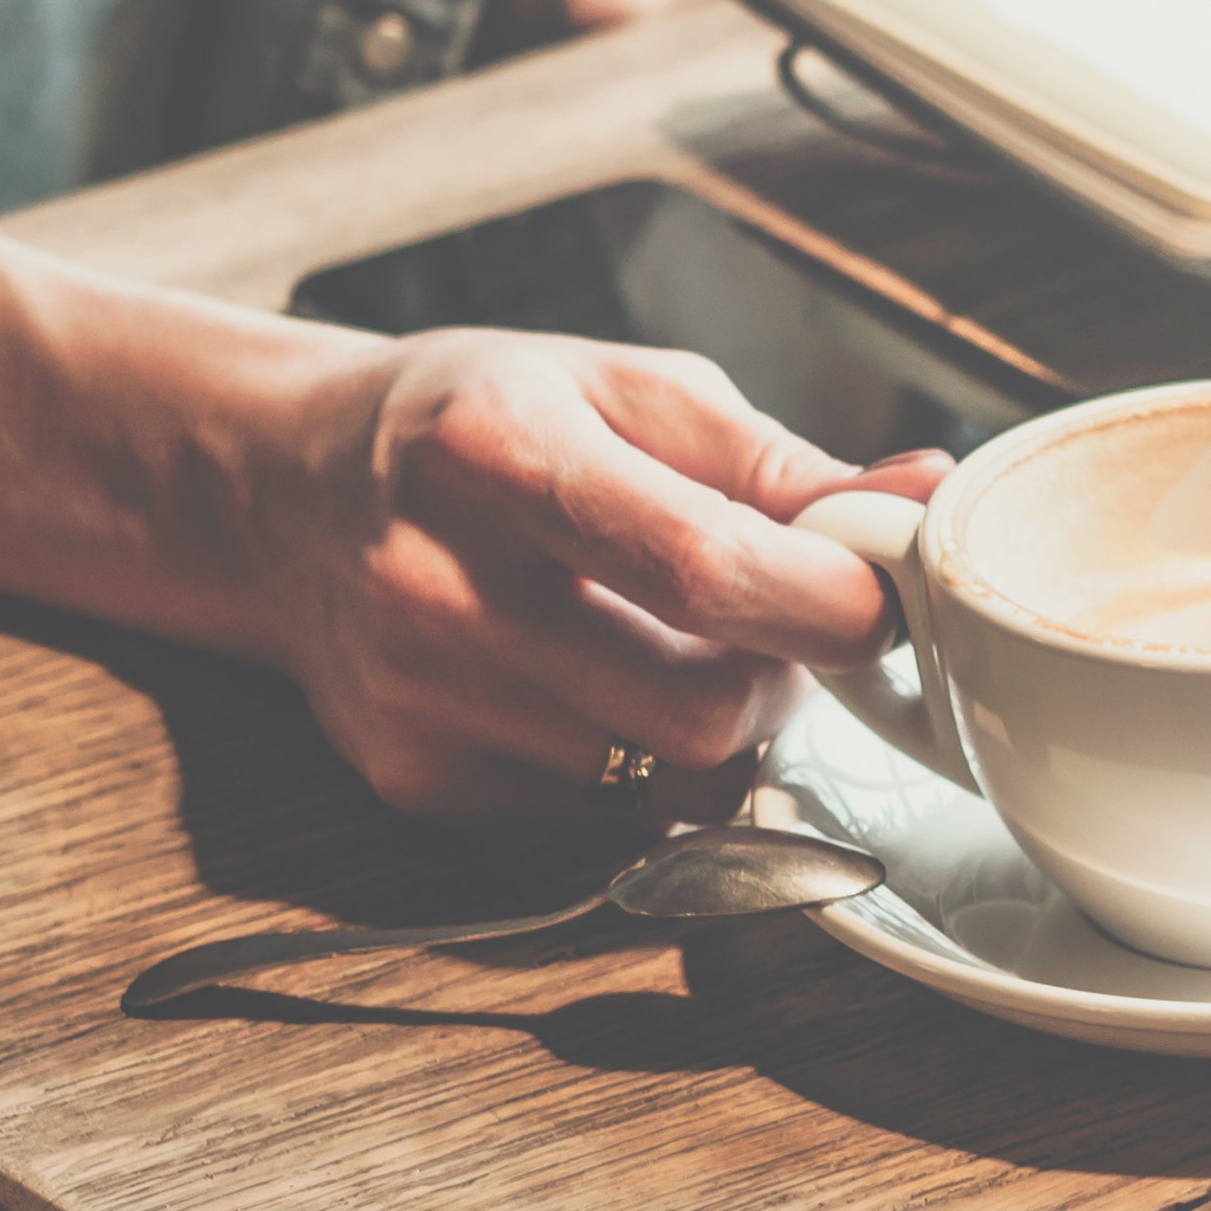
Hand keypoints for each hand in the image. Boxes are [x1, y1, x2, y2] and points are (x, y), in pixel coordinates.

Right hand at [223, 329, 938, 820]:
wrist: (283, 492)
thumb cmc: (477, 424)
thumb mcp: (622, 391)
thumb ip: (779, 464)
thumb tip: (927, 502)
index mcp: (498, 452)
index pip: (703, 569)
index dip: (825, 604)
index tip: (876, 598)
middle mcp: (438, 587)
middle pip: (696, 711)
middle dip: (777, 682)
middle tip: (769, 625)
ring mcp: (419, 703)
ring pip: (664, 784)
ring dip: (715, 731)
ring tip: (676, 647)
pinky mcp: (416, 783)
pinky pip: (602, 819)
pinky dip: (637, 769)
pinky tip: (591, 687)